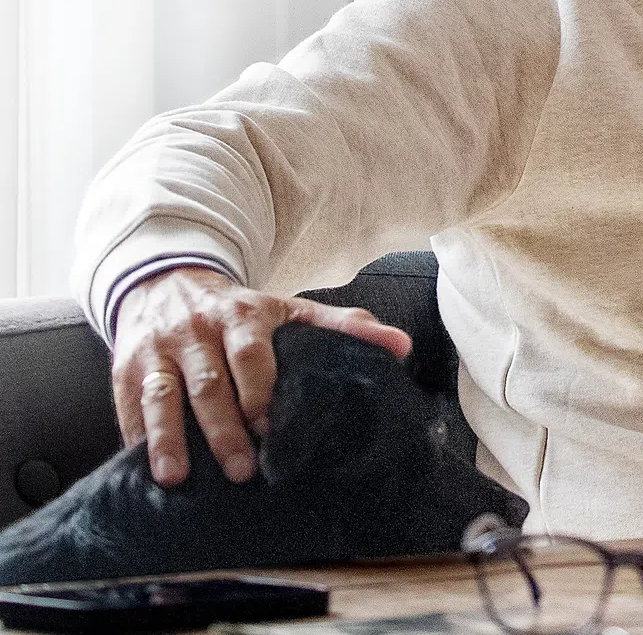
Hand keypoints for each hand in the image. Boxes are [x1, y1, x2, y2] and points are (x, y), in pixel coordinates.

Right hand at [112, 266, 413, 487]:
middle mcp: (197, 330)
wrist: (168, 282)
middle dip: (223, 427)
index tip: (270, 426)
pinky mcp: (124, 367)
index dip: (260, 389)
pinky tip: (141, 469)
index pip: (251, 353)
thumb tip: (400, 346)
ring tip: (175, 477)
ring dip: (167, 437)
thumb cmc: (240, 310)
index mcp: (242, 315)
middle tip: (241, 469)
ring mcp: (157, 349)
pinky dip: (133, 437)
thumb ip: (343, 327)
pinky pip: (127, 405)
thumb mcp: (290, 309)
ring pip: (161, 395)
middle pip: (208, 383)